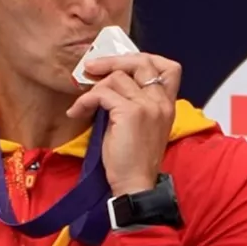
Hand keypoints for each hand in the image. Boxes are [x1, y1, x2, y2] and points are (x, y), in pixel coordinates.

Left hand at [66, 52, 182, 196]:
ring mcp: (147, 106)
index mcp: (167, 105)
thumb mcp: (142, 127)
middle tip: (91, 67)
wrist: (135, 185)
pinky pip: (101, 94)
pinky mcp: (130, 113)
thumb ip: (136, 103)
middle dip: (113, 60)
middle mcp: (161, 102)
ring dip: (94, 87)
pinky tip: (77, 112)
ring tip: (83, 104)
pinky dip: (85, 101)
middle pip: (142, 61)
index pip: (169, 68)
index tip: (121, 65)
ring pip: (117, 76)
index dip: (144, 59)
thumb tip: (110, 82)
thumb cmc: (134, 161)